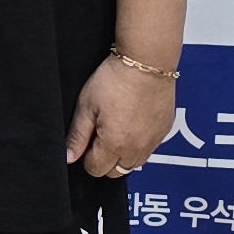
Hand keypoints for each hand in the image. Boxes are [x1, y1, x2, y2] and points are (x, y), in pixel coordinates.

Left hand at [66, 52, 175, 177]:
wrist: (147, 62)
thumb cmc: (116, 79)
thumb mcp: (87, 105)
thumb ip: (77, 135)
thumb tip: (69, 157)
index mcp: (115, 144)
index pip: (95, 170)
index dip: (86, 157)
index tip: (86, 140)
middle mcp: (137, 149)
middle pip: (115, 172)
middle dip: (104, 160)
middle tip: (100, 134)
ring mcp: (153, 141)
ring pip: (133, 163)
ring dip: (122, 154)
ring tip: (117, 127)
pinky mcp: (164, 131)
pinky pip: (149, 148)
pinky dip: (139, 143)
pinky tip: (132, 122)